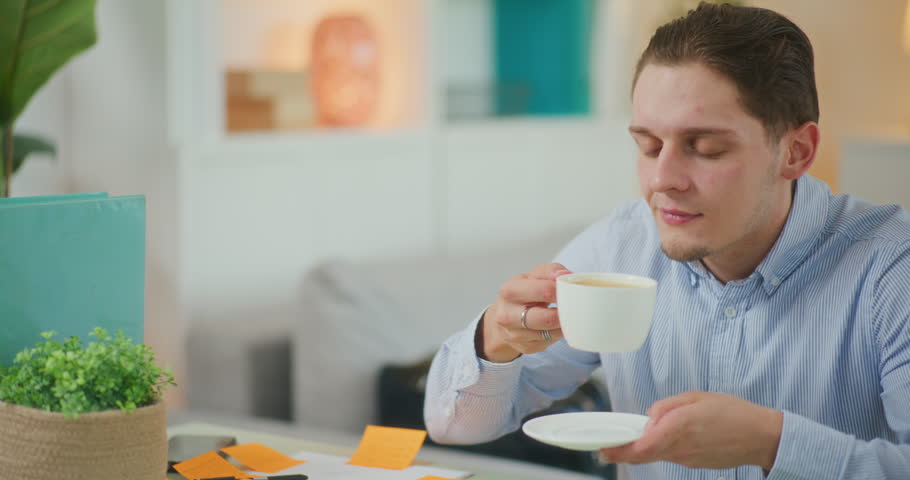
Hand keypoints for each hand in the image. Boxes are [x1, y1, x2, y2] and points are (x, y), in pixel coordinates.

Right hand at [478, 263, 571, 362]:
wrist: (504, 315)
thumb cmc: (523, 293)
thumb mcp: (532, 276)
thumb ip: (550, 271)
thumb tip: (565, 276)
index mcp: (510, 291)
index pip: (544, 291)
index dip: (562, 291)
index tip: (572, 290)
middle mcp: (507, 315)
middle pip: (547, 318)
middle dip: (565, 312)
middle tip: (576, 306)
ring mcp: (515, 334)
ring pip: (550, 332)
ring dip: (564, 324)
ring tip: (569, 314)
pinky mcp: (525, 347)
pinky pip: (550, 341)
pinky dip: (558, 333)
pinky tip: (559, 325)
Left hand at [599, 392, 782, 470]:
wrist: (760, 437)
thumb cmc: (732, 412)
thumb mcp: (696, 397)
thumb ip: (667, 406)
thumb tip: (648, 418)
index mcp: (680, 427)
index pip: (643, 446)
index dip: (620, 450)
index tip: (603, 449)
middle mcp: (681, 447)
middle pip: (644, 455)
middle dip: (622, 452)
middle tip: (606, 448)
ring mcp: (687, 459)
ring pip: (656, 455)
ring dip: (643, 447)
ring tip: (637, 434)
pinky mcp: (693, 464)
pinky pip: (670, 455)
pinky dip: (661, 447)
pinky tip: (665, 436)